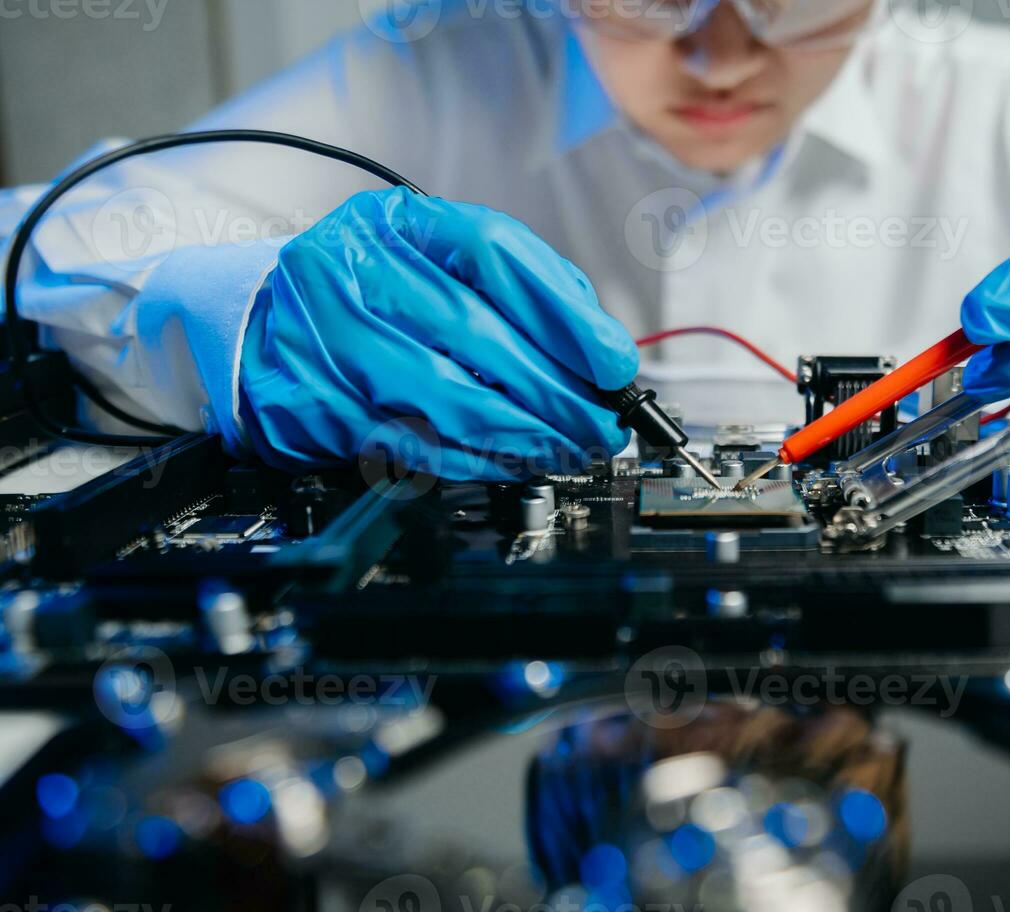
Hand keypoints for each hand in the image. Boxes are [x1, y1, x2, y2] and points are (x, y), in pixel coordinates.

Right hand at [239, 188, 637, 479]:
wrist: (266, 330)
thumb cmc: (376, 296)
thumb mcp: (441, 264)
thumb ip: (522, 291)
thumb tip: (603, 350)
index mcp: (395, 222)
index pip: (494, 253)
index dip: (564, 313)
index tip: (614, 361)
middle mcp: (352, 270)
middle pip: (476, 331)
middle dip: (556, 389)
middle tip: (604, 423)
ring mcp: (327, 340)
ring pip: (446, 396)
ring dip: (523, 434)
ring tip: (570, 448)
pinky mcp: (316, 407)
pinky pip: (413, 445)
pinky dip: (476, 461)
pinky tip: (515, 462)